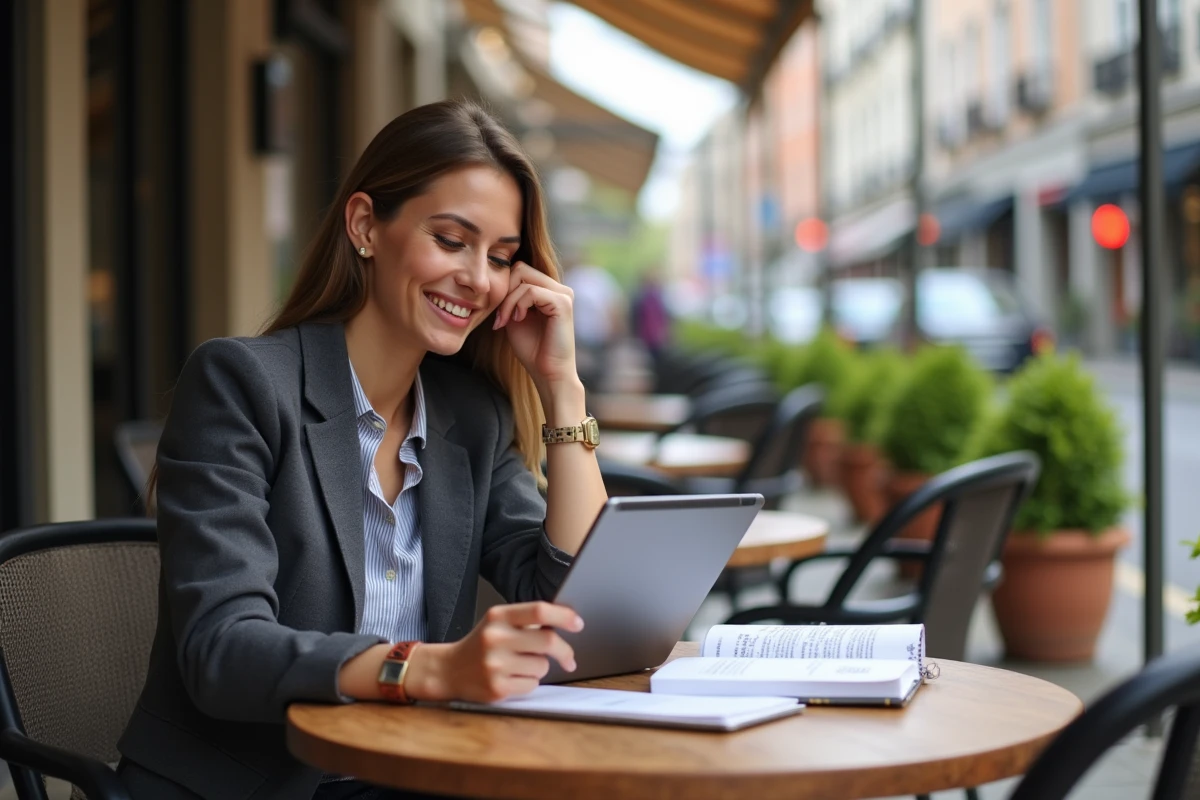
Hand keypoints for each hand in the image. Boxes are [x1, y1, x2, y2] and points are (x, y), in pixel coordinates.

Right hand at [407, 601, 583, 702]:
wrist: (449, 670)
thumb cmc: (481, 644)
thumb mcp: (498, 623)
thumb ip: (527, 620)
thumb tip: (567, 621)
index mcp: (499, 616)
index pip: (539, 610)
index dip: (564, 616)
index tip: (578, 624)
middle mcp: (495, 638)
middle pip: (548, 641)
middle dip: (564, 651)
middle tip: (569, 658)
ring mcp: (495, 664)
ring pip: (542, 666)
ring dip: (541, 667)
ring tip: (522, 666)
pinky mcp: (497, 688)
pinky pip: (532, 684)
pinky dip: (529, 682)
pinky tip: (512, 678)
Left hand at [493, 263, 577, 385]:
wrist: (548, 373)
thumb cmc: (532, 349)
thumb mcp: (515, 317)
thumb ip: (511, 297)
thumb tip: (497, 278)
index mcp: (550, 291)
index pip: (520, 271)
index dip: (505, 289)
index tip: (498, 316)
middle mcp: (560, 289)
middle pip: (521, 269)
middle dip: (505, 293)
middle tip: (500, 318)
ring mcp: (564, 294)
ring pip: (523, 277)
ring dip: (508, 301)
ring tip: (506, 321)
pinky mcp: (563, 303)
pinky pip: (531, 291)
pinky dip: (518, 305)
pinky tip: (518, 320)